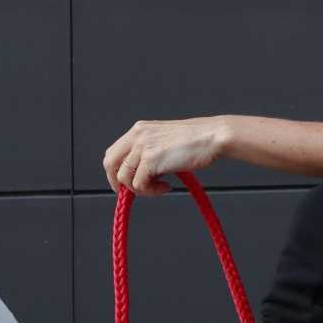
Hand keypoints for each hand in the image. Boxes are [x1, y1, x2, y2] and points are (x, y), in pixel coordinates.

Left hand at [103, 117, 229, 194]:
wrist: (213, 136)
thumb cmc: (197, 141)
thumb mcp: (165, 142)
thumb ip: (149, 154)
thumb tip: (139, 176)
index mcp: (139, 129)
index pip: (114, 152)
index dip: (116, 171)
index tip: (127, 183)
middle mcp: (137, 135)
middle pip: (110, 163)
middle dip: (118, 182)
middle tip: (134, 192)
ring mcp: (142, 147)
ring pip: (124, 178)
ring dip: (141, 189)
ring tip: (161, 187)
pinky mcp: (150, 159)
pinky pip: (139, 184)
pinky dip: (151, 191)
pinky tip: (167, 186)